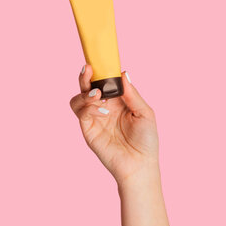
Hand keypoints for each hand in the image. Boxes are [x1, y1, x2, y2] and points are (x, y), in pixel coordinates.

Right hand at [69, 65, 158, 184]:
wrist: (139, 165)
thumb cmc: (146, 140)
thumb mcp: (145, 113)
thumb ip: (132, 94)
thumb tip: (123, 73)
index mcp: (118, 100)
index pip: (105, 80)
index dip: (101, 70)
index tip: (99, 60)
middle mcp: (104, 106)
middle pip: (88, 86)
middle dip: (86, 76)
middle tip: (88, 69)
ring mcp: (95, 117)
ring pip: (79, 98)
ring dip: (85, 92)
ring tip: (97, 95)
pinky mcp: (88, 129)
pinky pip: (81, 112)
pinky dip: (88, 107)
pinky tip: (102, 110)